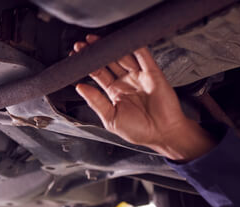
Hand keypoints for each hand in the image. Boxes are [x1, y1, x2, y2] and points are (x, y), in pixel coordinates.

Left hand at [74, 35, 213, 161]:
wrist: (163, 134)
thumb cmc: (138, 130)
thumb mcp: (111, 118)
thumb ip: (96, 102)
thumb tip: (79, 88)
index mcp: (114, 93)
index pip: (98, 73)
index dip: (87, 64)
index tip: (76, 55)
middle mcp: (125, 82)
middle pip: (108, 61)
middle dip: (96, 52)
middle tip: (83, 44)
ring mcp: (139, 76)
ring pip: (123, 56)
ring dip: (111, 46)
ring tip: (97, 39)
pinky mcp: (153, 73)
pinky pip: (144, 56)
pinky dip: (136, 46)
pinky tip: (125, 40)